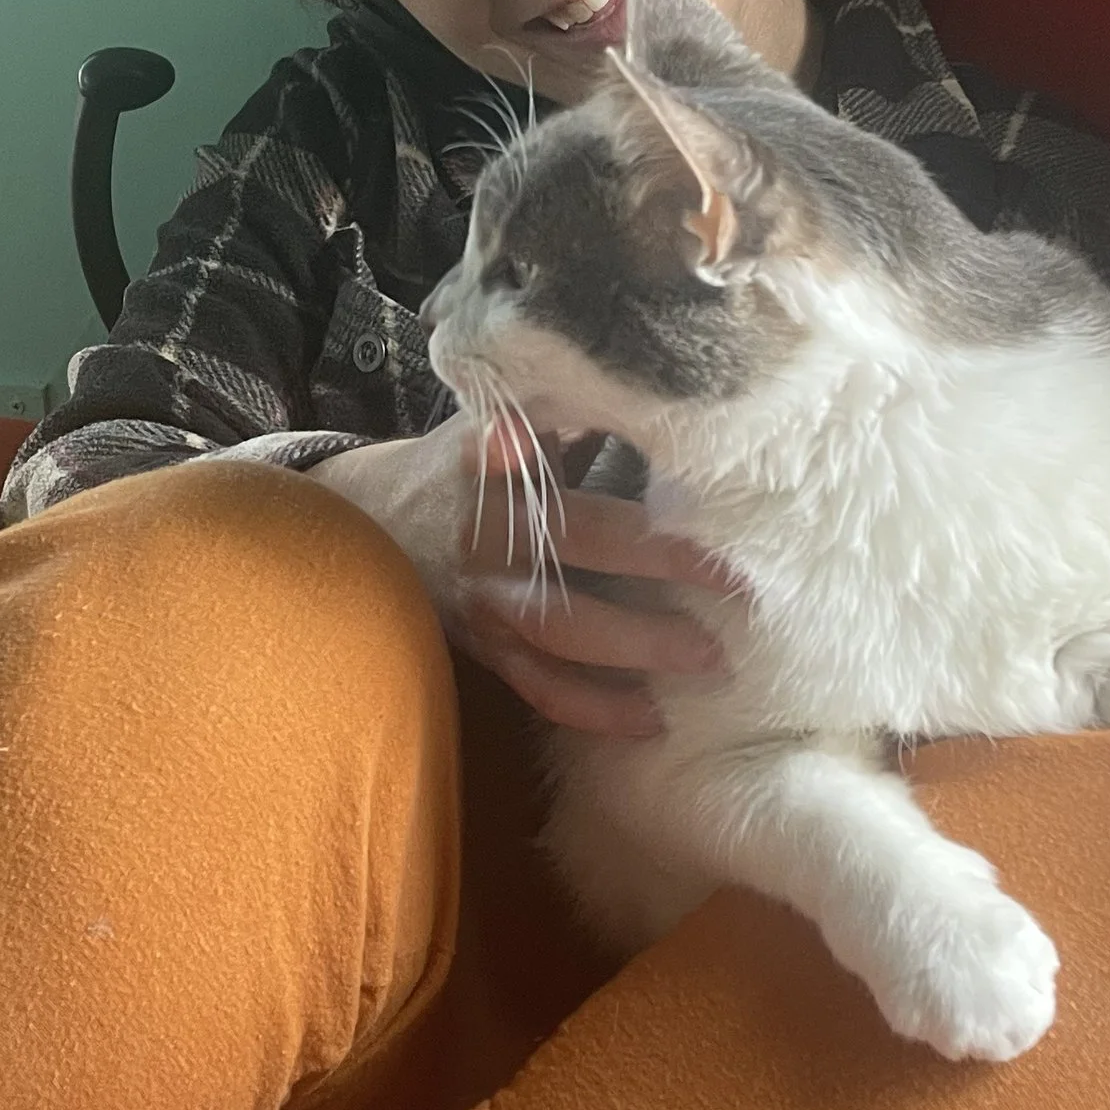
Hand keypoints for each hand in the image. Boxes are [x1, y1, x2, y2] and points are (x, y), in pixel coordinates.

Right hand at [311, 424, 739, 737]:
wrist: (370, 527)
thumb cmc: (460, 466)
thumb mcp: (494, 420)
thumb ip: (563, 412)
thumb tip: (652, 389)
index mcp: (490, 471)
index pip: (534, 461)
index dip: (551, 459)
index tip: (632, 472)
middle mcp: (486, 538)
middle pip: (577, 552)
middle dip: (659, 566)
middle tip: (739, 582)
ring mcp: (483, 602)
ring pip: (561, 632)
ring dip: (638, 649)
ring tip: (711, 659)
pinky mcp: (484, 649)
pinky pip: (541, 689)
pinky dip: (595, 710)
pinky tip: (653, 720)